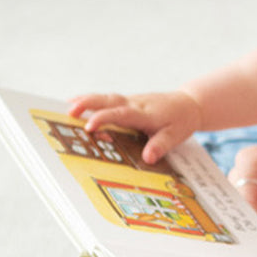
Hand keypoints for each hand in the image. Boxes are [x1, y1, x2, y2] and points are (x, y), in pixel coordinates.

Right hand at [67, 91, 201, 163]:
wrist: (189, 103)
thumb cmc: (181, 120)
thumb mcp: (176, 135)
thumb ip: (161, 145)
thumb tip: (147, 158)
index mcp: (144, 113)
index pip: (121, 114)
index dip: (104, 118)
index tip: (89, 126)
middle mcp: (135, 104)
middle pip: (109, 100)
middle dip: (89, 104)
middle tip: (69, 111)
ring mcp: (130, 101)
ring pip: (106, 98)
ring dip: (87, 101)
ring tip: (67, 108)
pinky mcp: (128, 102)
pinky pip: (108, 100)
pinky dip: (92, 101)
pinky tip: (77, 105)